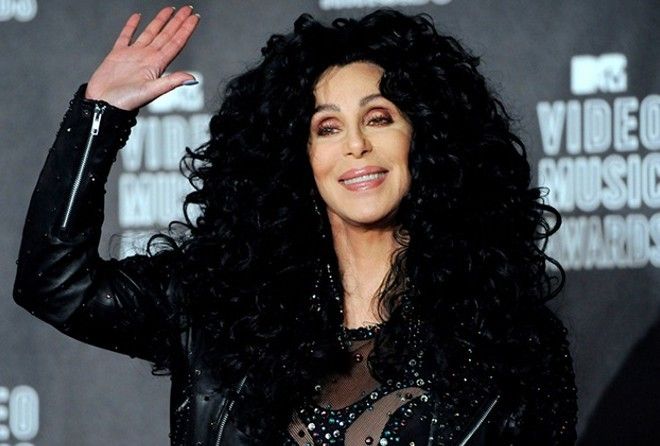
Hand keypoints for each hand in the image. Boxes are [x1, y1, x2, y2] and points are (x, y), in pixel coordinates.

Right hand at [85, 6, 199, 110]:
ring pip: (150, 33)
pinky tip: (137, 16)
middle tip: (188, 8)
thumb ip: (171, 82)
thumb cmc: (125, 101)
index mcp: (156, 64)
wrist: (103, 104)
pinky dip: (131, 26)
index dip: (185, 30)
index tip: (194, 18)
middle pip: (166, 35)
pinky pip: (126, 36)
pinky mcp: (117, 54)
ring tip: (170, 9)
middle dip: (178, 22)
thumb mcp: (151, 91)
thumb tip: (192, 78)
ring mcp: (133, 55)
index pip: (175, 43)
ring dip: (160, 21)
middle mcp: (147, 57)